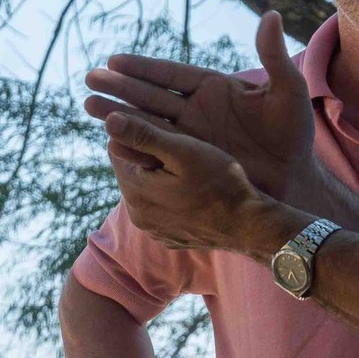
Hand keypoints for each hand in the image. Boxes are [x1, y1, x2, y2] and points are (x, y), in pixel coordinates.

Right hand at [85, 12, 321, 202]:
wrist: (293, 180)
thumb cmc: (294, 135)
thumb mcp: (288, 94)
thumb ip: (274, 58)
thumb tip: (272, 15)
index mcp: (213, 88)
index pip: (172, 74)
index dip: (144, 68)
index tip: (114, 61)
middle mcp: (194, 110)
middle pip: (150, 96)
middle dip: (120, 88)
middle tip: (90, 79)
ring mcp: (188, 137)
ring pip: (147, 122)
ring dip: (117, 114)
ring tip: (87, 106)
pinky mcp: (187, 161)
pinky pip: (155, 151)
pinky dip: (132, 146)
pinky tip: (108, 140)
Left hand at [99, 107, 304, 258]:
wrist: (251, 227)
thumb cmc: (222, 183)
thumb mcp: (185, 152)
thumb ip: (145, 135)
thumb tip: (107, 119)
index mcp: (135, 191)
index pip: (117, 148)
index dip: (135, 130)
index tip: (154, 120)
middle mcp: (137, 215)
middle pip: (129, 171)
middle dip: (145, 154)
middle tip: (170, 138)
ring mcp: (153, 230)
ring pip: (144, 191)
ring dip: (156, 176)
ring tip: (182, 162)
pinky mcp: (168, 238)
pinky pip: (160, 210)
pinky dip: (168, 197)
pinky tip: (189, 187)